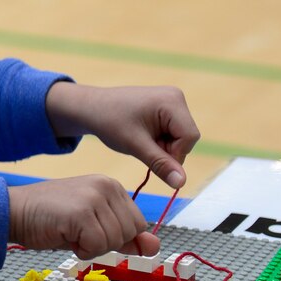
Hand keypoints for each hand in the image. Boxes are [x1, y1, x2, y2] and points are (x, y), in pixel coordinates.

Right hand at [8, 176, 159, 259]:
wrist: (13, 211)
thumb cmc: (50, 219)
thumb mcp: (93, 226)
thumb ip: (125, 235)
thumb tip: (155, 246)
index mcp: (111, 185)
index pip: (137, 223)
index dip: (115, 236)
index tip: (89, 228)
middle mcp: (107, 186)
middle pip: (130, 232)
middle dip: (106, 242)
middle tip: (78, 231)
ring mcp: (95, 197)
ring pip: (115, 241)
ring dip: (92, 247)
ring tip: (70, 231)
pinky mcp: (82, 212)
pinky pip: (98, 246)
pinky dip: (82, 250)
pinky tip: (65, 235)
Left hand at [45, 83, 199, 188]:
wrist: (91, 108)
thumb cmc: (109, 121)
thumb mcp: (135, 145)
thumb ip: (160, 164)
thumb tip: (181, 183)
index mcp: (172, 100)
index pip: (190, 137)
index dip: (174, 153)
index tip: (151, 156)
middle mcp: (176, 97)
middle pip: (187, 137)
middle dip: (167, 150)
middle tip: (142, 147)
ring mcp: (171, 101)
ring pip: (180, 138)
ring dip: (162, 147)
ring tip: (139, 140)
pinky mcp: (166, 108)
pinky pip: (173, 132)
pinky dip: (160, 140)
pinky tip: (142, 136)